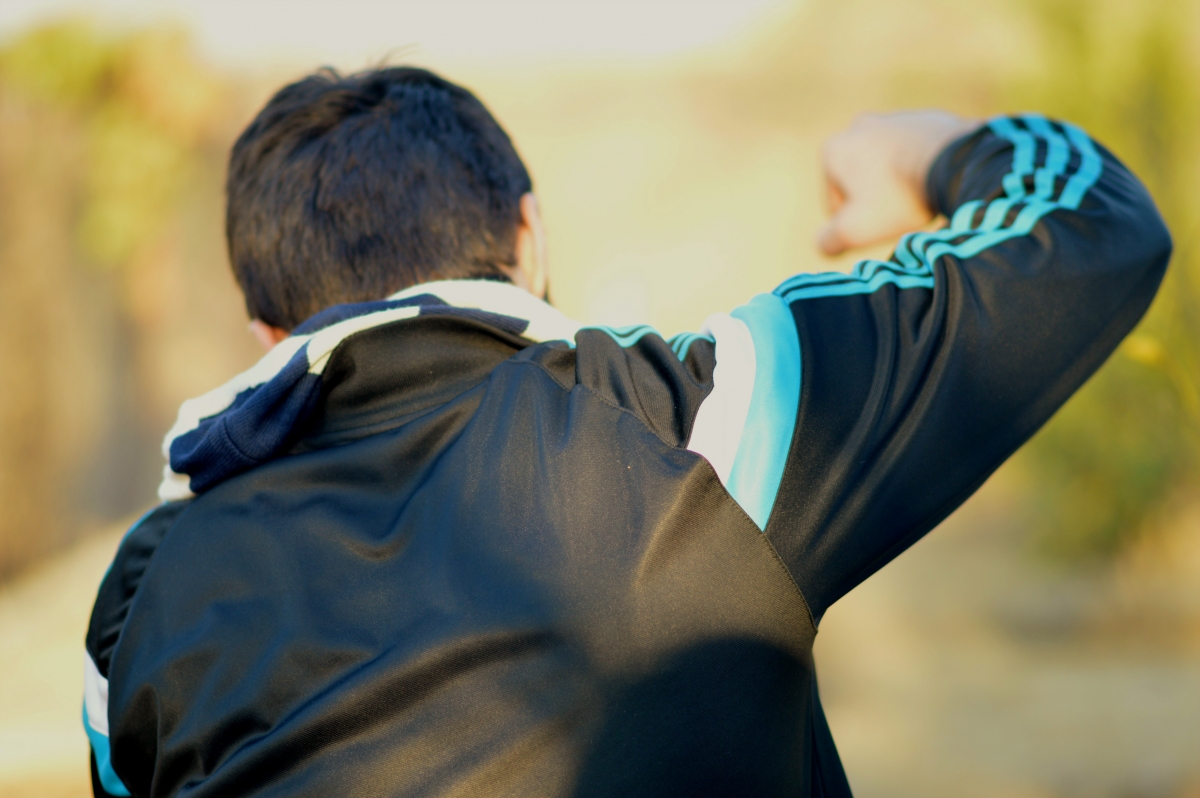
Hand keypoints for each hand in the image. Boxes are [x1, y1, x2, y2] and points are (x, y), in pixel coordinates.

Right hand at [817, 111, 980, 255]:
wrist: (956, 164)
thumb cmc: (898, 197)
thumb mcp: (855, 231)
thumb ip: (829, 240)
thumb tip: (825, 242)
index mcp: (834, 150)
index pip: (835, 202)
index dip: (854, 223)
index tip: (878, 225)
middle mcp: (859, 127)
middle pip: (862, 180)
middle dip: (876, 198)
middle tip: (900, 214)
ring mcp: (895, 119)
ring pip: (890, 165)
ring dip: (899, 183)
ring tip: (920, 198)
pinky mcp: (927, 119)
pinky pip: (918, 152)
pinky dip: (923, 168)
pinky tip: (936, 182)